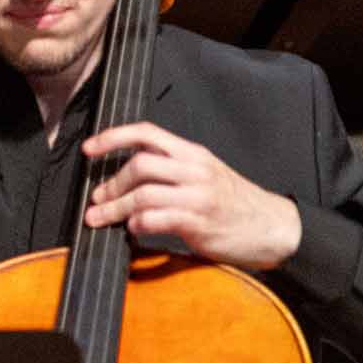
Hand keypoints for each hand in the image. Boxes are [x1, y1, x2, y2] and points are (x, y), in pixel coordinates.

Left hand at [81, 122, 302, 270]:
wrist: (274, 228)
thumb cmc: (233, 204)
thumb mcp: (205, 174)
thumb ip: (171, 169)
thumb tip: (125, 176)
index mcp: (193, 154)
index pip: (148, 133)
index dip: (113, 137)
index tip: (89, 149)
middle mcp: (196, 169)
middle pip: (140, 164)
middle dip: (111, 183)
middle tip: (97, 199)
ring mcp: (199, 195)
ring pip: (144, 193)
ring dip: (115, 208)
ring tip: (100, 218)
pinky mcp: (200, 222)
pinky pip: (158, 218)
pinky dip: (138, 223)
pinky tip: (133, 229)